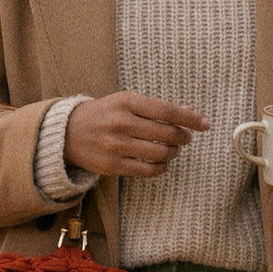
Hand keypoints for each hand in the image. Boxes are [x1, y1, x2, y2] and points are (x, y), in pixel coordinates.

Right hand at [64, 93, 209, 179]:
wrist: (68, 133)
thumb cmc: (104, 114)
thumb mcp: (127, 102)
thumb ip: (158, 108)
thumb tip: (190, 112)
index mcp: (126, 101)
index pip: (167, 111)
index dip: (189, 119)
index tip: (204, 124)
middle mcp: (121, 122)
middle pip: (166, 134)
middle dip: (182, 137)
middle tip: (185, 138)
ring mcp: (116, 145)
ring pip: (159, 153)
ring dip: (173, 153)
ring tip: (172, 149)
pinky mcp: (112, 165)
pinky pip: (147, 170)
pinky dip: (161, 168)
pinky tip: (162, 163)